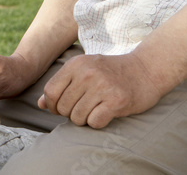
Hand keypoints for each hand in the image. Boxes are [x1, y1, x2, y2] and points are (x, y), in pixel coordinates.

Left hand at [38, 52, 166, 127]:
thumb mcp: (84, 70)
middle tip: (84, 108)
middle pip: (63, 108)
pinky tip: (106, 113)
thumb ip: (61, 85)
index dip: (53, 105)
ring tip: (95, 109)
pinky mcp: (116, 101)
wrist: (146, 69)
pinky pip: (94, 122)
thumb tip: (40, 104)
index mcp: (75, 64)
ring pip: (77, 117)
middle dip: (70, 113)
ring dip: (85, 119)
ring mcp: (102, 87)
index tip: (62, 108)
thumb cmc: (111, 72)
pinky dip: (98, 122)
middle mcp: (87, 74)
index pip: (50, 92)